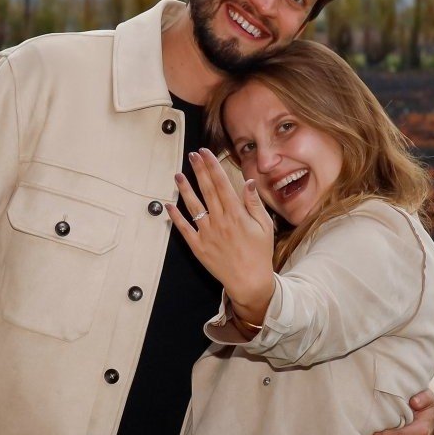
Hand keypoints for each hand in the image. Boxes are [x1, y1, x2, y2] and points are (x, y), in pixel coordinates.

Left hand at [169, 149, 275, 320]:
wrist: (250, 282)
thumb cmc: (260, 253)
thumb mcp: (265, 226)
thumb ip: (254, 203)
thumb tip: (248, 182)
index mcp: (236, 214)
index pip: (222, 183)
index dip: (213, 166)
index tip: (206, 153)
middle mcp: (219, 221)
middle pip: (206, 190)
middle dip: (199, 170)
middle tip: (192, 155)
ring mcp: (207, 234)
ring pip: (193, 206)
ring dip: (184, 189)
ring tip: (177, 175)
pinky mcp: (198, 247)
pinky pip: (184, 229)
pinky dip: (176, 217)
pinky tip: (169, 205)